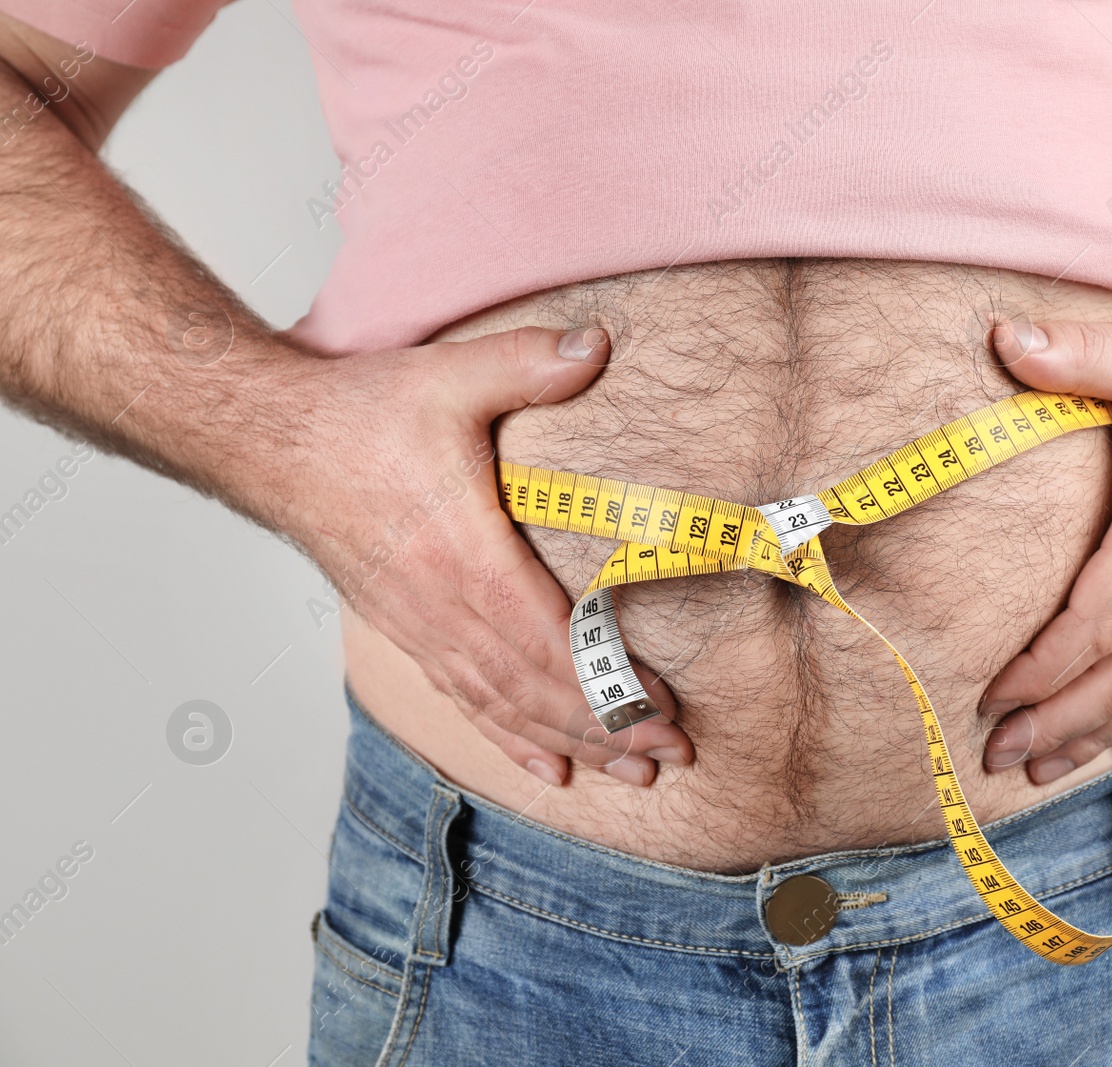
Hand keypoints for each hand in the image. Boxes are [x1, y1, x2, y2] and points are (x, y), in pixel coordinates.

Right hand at [270, 325, 691, 786]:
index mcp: (465, 555)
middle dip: (607, 729)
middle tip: (670, 758)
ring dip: (570, 743)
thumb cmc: (358, 413)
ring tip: (630, 776)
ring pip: (504, 706)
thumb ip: (529, 362)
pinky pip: (465, 699)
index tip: (664, 712)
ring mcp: (421, 626)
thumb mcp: (450, 376)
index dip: (608, 686)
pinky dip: (511, 737)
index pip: (550, 643)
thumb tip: (599, 343)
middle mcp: (443, 607)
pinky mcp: (407, 629)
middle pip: (535, 691)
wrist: (268, 440)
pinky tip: (552, 766)